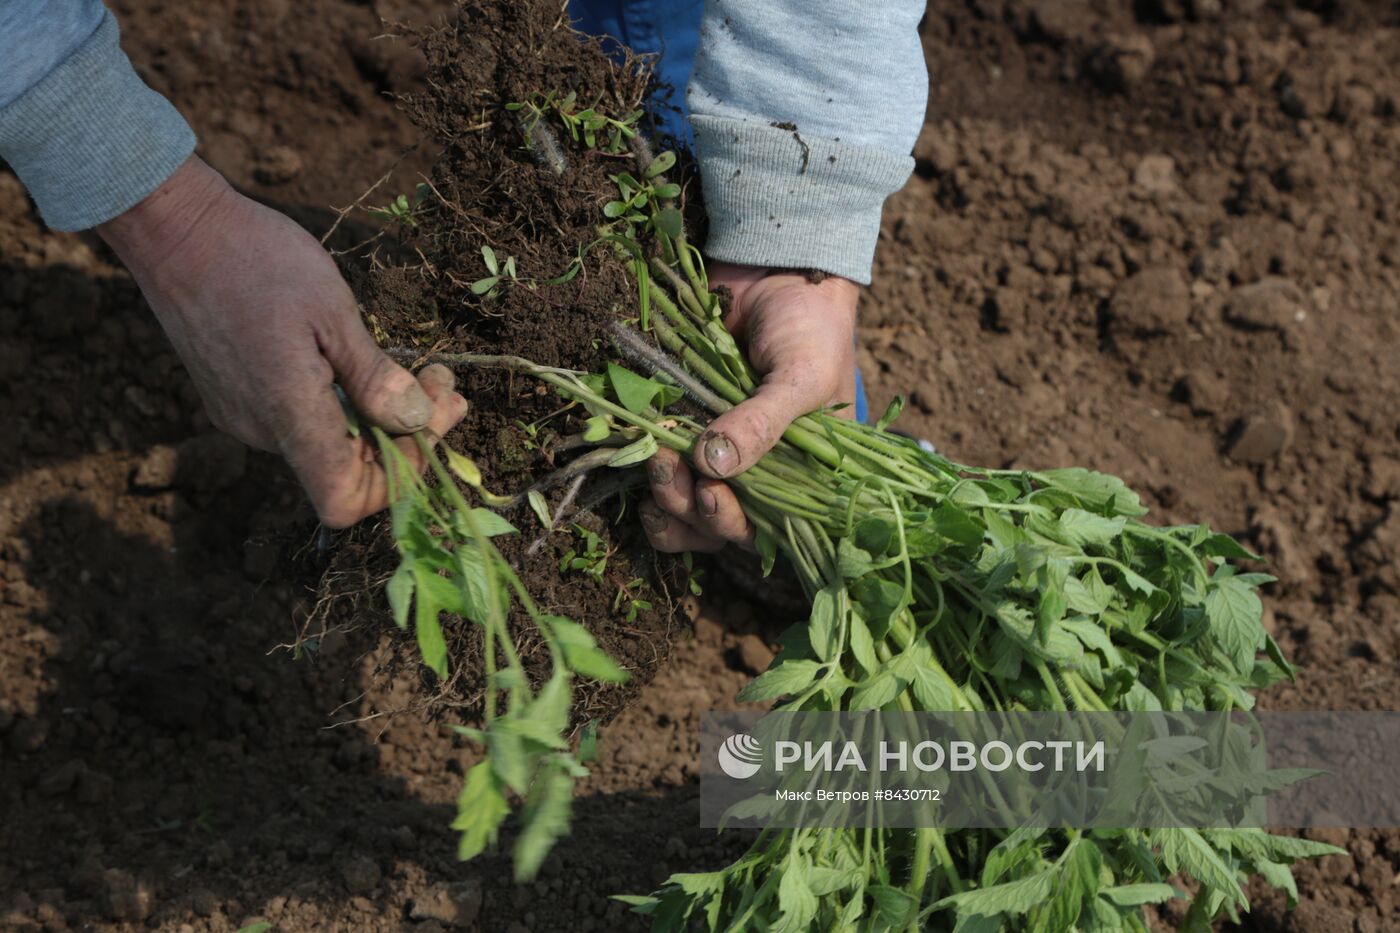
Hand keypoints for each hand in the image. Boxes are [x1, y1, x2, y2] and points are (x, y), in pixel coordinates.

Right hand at [98, 155, 467, 527]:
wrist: (174, 228)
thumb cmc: (254, 259)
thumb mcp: (332, 311)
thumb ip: (374, 377)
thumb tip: (417, 421)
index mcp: (285, 414)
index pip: (343, 500)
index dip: (396, 478)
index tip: (429, 421)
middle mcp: (261, 430)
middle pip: (348, 470)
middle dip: (409, 433)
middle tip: (447, 382)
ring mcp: (244, 416)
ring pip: (330, 443)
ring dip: (383, 415)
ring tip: (424, 371)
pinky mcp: (237, 397)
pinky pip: (304, 420)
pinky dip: (347, 403)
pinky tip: (367, 364)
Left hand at [641, 261, 857, 552]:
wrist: (780, 268)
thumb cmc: (811, 327)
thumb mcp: (801, 377)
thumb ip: (762, 423)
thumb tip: (711, 466)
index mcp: (801, 476)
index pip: (764, 529)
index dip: (732, 525)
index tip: (712, 496)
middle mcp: (759, 472)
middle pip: (716, 524)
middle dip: (689, 508)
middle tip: (671, 468)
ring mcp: (720, 450)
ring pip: (683, 503)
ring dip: (664, 493)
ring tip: (654, 457)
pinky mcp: (686, 422)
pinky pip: (663, 462)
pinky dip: (645, 463)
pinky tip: (637, 451)